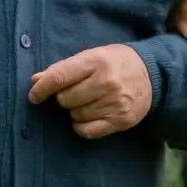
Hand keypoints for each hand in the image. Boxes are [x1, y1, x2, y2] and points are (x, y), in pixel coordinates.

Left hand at [29, 44, 156, 138]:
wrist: (153, 74)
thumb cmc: (115, 63)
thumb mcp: (91, 56)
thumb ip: (63, 68)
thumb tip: (35, 81)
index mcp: (96, 61)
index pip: (59, 77)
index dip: (42, 89)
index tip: (34, 96)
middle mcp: (106, 82)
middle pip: (65, 99)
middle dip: (63, 98)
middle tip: (75, 92)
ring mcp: (115, 103)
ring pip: (75, 115)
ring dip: (75, 110)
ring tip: (87, 101)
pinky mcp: (121, 120)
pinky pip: (87, 130)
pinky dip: (81, 126)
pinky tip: (87, 117)